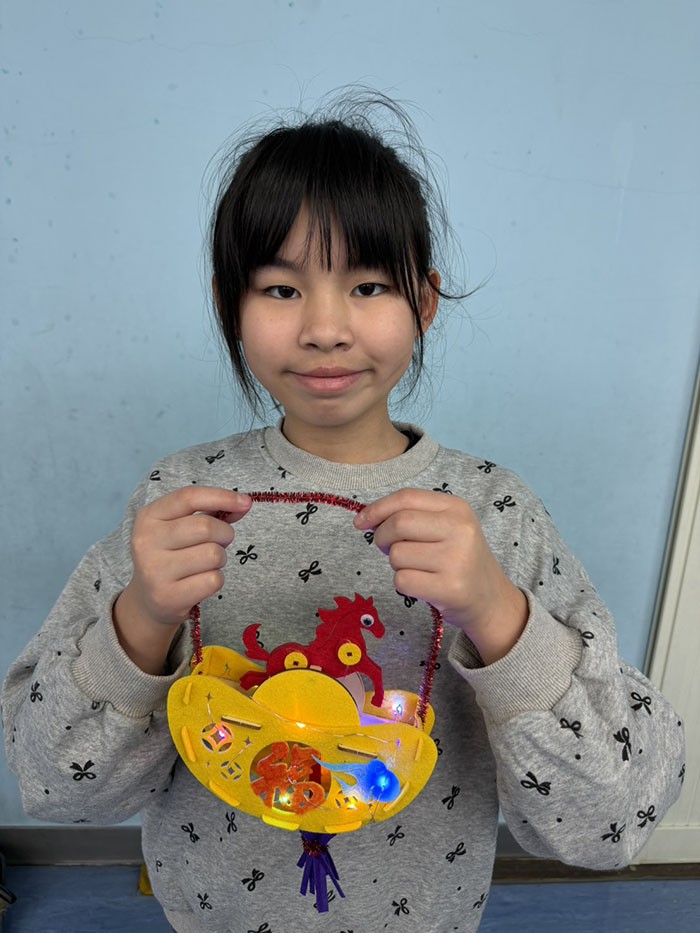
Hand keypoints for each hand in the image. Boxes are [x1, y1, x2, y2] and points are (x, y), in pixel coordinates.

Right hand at [113, 486, 251, 672]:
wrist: (149, 600)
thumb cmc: (173, 555)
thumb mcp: (179, 526)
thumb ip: (210, 511)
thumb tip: (244, 503)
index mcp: (149, 517)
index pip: (189, 497)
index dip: (222, 496)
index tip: (246, 502)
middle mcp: (146, 542)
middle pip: (206, 527)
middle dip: (224, 534)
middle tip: (218, 543)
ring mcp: (155, 571)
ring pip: (213, 554)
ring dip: (219, 559)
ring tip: (204, 564)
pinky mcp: (168, 597)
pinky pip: (213, 580)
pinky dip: (215, 580)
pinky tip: (199, 582)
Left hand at [353, 488, 527, 663]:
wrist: (490, 599)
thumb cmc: (457, 560)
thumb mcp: (445, 527)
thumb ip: (411, 516)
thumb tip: (365, 518)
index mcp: (457, 508)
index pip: (407, 497)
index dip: (377, 508)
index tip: (360, 522)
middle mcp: (460, 530)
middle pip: (398, 524)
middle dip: (382, 538)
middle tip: (389, 549)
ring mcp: (457, 559)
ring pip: (397, 555)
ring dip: (397, 564)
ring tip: (418, 568)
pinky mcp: (450, 588)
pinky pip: (402, 580)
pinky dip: (404, 584)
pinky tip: (423, 585)